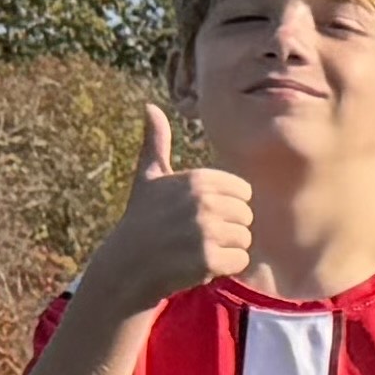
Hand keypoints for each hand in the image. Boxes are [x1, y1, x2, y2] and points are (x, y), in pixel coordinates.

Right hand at [89, 108, 251, 307]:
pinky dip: (225, 267)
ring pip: (246, 239)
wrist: (128, 264)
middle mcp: (204, 202)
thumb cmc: (143, 218)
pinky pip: (241, 261)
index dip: (225, 205)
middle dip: (226, 227)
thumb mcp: (149, 177)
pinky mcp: (210, 259)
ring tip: (196, 248)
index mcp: (198, 180)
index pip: (243, 192)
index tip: (196, 212)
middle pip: (247, 216)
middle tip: (194, 234)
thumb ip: (156, 143)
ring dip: (226, 248)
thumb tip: (149, 107)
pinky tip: (198, 265)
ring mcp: (207, 231)